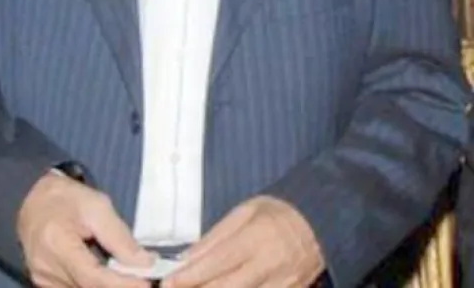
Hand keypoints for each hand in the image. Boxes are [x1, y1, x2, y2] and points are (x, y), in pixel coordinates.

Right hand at [17, 171, 153, 287]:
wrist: (31, 198)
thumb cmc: (64, 197)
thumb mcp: (97, 206)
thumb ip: (120, 237)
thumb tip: (146, 264)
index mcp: (56, 243)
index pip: (93, 277)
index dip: (124, 284)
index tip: (148, 282)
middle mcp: (45, 268)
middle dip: (120, 285)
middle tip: (143, 279)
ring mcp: (42, 279)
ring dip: (108, 285)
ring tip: (126, 274)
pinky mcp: (45, 284)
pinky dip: (95, 285)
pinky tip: (106, 275)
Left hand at [162, 196, 323, 287]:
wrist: (323, 223)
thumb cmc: (277, 213)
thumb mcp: (244, 212)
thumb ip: (215, 237)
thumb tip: (187, 257)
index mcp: (256, 239)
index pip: (217, 262)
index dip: (191, 275)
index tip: (169, 282)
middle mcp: (270, 266)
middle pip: (228, 287)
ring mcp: (283, 285)